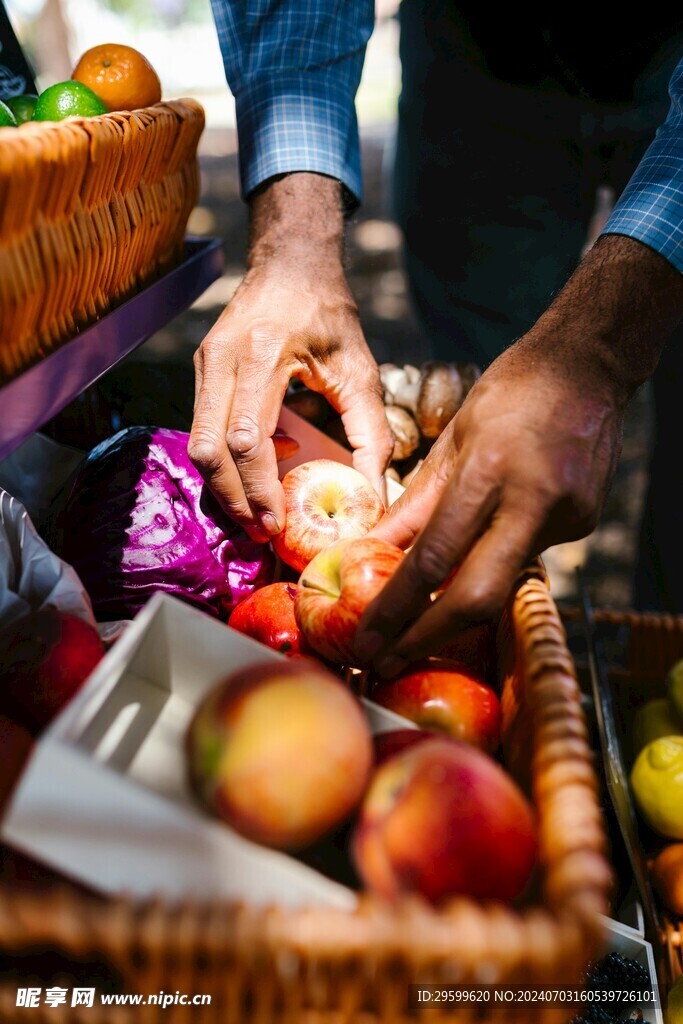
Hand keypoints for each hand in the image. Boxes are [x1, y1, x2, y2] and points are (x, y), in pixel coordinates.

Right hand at [189, 175, 392, 540]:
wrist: (290, 264)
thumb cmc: (329, 315)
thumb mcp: (360, 370)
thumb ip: (370, 434)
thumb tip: (373, 497)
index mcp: (263, 353)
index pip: (246, 438)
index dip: (258, 489)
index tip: (277, 523)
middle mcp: (223, 358)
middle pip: (209, 449)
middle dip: (234, 499)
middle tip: (262, 533)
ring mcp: (204, 363)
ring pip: (197, 443)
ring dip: (223, 486)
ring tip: (255, 515)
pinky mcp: (200, 369)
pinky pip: (201, 429)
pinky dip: (223, 463)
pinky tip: (251, 480)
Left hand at [353, 335, 624, 674]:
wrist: (590, 367)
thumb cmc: (511, 392)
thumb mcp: (451, 441)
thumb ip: (414, 504)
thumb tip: (371, 552)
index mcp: (489, 472)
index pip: (434, 558)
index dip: (396, 609)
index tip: (366, 642)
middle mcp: (532, 503)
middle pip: (476, 598)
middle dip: (425, 639)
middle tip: (382, 663)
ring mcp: (566, 519)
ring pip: (502, 583)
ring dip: (457, 606)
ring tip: (417, 623)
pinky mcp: (584, 526)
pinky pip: (526, 557)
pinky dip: (493, 562)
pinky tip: (484, 549)